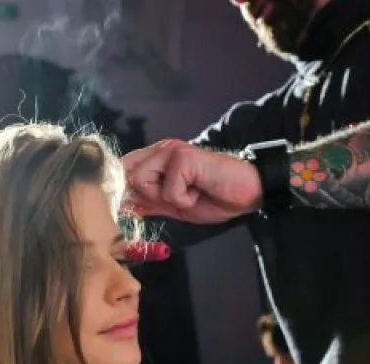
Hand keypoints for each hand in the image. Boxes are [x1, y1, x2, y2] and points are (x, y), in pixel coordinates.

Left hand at [122, 139, 261, 223]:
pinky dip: (184, 199)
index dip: (124, 191)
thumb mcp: (175, 205)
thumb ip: (149, 202)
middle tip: (176, 198)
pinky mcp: (183, 157)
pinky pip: (168, 190)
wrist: (246, 193)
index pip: (123, 170)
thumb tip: (123, 206)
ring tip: (189, 193)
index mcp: (157, 158)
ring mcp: (171, 151)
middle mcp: (161, 150)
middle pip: (126, 177)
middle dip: (146, 196)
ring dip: (165, 197)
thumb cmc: (215, 197)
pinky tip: (200, 190)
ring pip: (142, 181)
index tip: (135, 207)